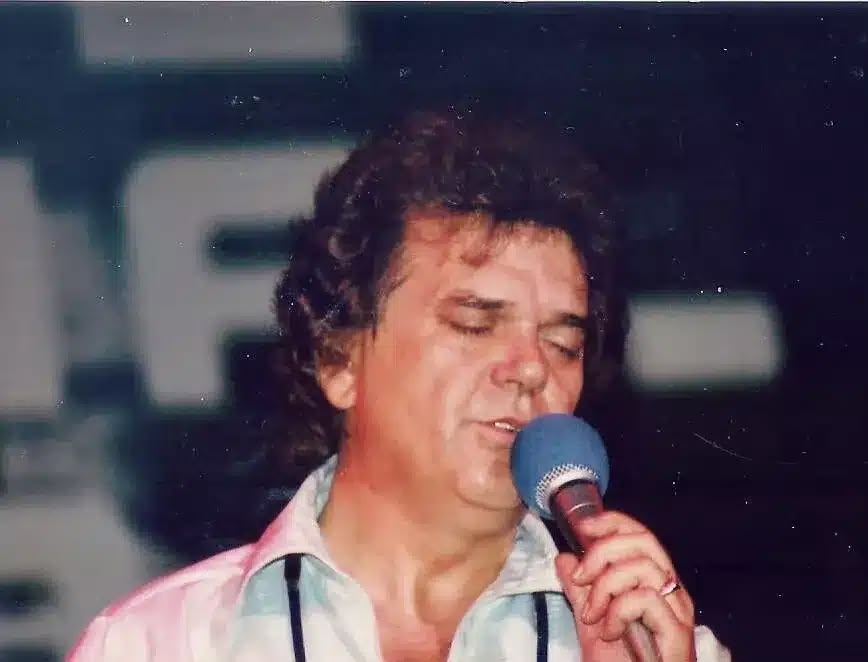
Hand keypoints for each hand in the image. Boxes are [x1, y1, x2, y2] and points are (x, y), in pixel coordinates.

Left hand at [554, 511, 695, 661]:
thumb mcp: (592, 623)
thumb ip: (580, 590)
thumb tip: (564, 558)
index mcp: (654, 584)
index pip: (640, 534)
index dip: (612, 522)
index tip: (583, 528)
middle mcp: (672, 593)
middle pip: (644, 542)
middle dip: (603, 552)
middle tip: (579, 579)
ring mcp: (678, 613)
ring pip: (644, 567)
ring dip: (606, 586)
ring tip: (592, 615)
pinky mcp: (678, 634)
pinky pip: (646, 598)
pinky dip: (618, 610)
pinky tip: (610, 631)